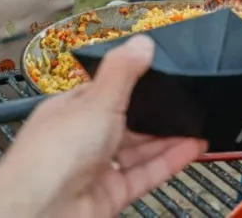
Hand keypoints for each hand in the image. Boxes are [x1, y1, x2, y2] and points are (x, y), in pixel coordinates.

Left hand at [0, 36, 205, 217]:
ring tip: (201, 123)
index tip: (165, 74)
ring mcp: (95, 170)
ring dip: (169, 138)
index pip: (105, 92)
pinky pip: (144, 175)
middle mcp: (81, 140)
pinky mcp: (110, 196)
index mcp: (69, 111)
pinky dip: (169, 162)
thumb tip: (142, 41)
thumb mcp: (95, 101)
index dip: (134, 84)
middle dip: (157, 114)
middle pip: (126, 123)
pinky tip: (194, 149)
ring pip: (138, 151)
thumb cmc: (55, 154)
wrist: (40, 213)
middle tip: (191, 101)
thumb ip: (122, 72)